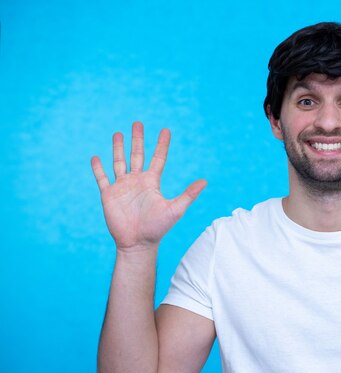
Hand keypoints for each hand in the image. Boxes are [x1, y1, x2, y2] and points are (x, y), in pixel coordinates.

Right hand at [91, 121, 206, 250]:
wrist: (137, 243)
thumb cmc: (158, 228)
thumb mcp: (175, 209)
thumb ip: (188, 194)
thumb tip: (205, 181)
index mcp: (152, 182)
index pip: (158, 158)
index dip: (162, 144)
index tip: (166, 130)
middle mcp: (137, 181)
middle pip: (137, 155)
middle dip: (137, 139)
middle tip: (138, 123)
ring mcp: (122, 187)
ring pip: (119, 162)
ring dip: (118, 148)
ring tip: (118, 133)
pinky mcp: (108, 195)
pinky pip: (102, 178)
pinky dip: (98, 168)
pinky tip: (95, 157)